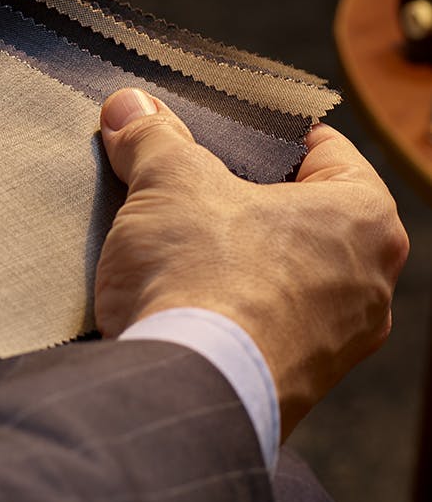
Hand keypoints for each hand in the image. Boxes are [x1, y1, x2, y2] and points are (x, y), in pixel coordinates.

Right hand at [95, 88, 408, 437]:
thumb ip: (154, 139)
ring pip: (284, 275)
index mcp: (365, 219)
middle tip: (190, 187)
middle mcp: (369, 284)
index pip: (321, 149)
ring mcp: (338, 344)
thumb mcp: (168, 183)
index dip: (262, 135)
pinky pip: (266, 328)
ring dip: (237, 260)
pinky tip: (182, 302)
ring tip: (178, 249)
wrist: (180, 391)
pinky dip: (230, 311)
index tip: (221, 134)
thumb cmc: (203, 280)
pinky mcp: (297, 386)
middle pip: (300, 215)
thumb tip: (132, 110)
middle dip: (243, 200)